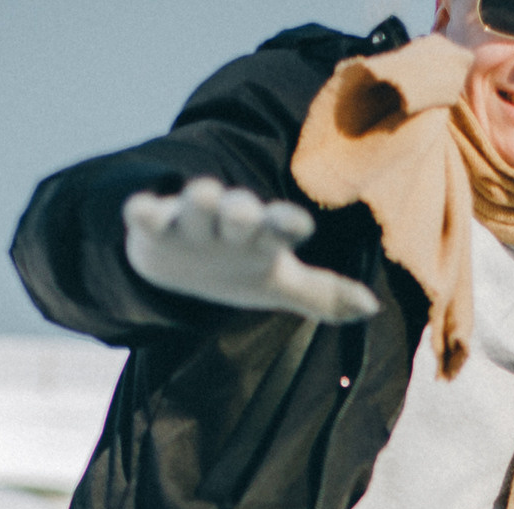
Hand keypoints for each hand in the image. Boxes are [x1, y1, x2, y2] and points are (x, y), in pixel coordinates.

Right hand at [121, 177, 378, 323]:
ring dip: (200, 199)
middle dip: (243, 209)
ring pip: (196, 201)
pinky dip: (144, 211)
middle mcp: (230, 220)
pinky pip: (146, 213)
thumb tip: (372, 309)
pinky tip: (142, 211)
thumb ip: (323, 294)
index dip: (289, 224)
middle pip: (239, 209)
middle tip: (246, 211)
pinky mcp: (154, 224)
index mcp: (262, 234)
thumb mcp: (277, 282)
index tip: (299, 226)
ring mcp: (191, 220)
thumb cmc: (237, 266)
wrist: (177, 257)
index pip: (281, 226)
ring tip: (203, 195)